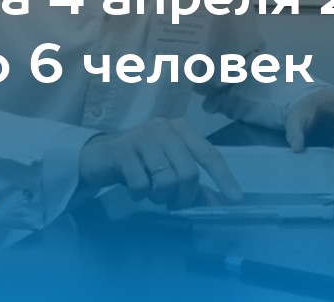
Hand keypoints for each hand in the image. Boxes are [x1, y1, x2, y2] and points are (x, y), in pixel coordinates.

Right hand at [78, 117, 242, 208]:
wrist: (97, 156)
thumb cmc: (140, 163)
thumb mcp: (169, 171)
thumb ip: (194, 186)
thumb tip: (220, 204)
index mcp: (181, 129)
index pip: (209, 155)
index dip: (224, 178)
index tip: (235, 199)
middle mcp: (164, 127)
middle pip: (188, 172)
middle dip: (183, 196)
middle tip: (173, 203)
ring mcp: (142, 136)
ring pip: (166, 179)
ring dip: (159, 196)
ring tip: (150, 192)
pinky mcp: (122, 149)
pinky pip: (141, 183)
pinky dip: (139, 194)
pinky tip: (134, 189)